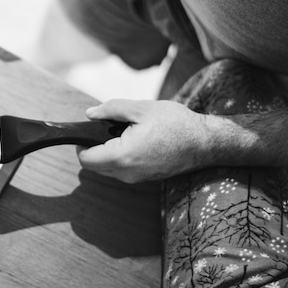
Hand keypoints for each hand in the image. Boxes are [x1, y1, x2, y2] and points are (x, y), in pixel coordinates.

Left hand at [77, 99, 212, 182]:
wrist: (206, 142)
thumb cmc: (176, 124)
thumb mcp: (141, 109)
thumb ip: (111, 109)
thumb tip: (90, 114)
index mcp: (123, 156)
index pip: (86, 159)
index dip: (81, 144)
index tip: (87, 131)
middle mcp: (127, 173)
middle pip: (94, 167)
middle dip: (92, 149)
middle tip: (104, 129)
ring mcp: (137, 179)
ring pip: (108, 170)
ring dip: (106, 155)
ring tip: (121, 134)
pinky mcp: (146, 178)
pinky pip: (122, 172)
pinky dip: (119, 159)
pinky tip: (132, 142)